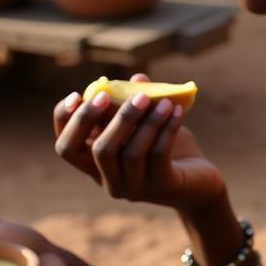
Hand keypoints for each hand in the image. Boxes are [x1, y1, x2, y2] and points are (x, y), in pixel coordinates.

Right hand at [53, 73, 226, 213]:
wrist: (200, 181)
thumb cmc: (168, 149)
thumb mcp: (149, 125)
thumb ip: (137, 104)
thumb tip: (138, 77)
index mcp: (96, 165)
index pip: (66, 147)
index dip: (66, 121)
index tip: (77, 95)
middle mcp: (109, 180)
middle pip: (98, 150)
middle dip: (110, 118)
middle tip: (126, 95)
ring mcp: (135, 188)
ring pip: (131, 151)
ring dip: (146, 121)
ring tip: (164, 101)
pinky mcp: (161, 186)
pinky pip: (159, 154)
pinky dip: (167, 128)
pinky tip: (177, 110)